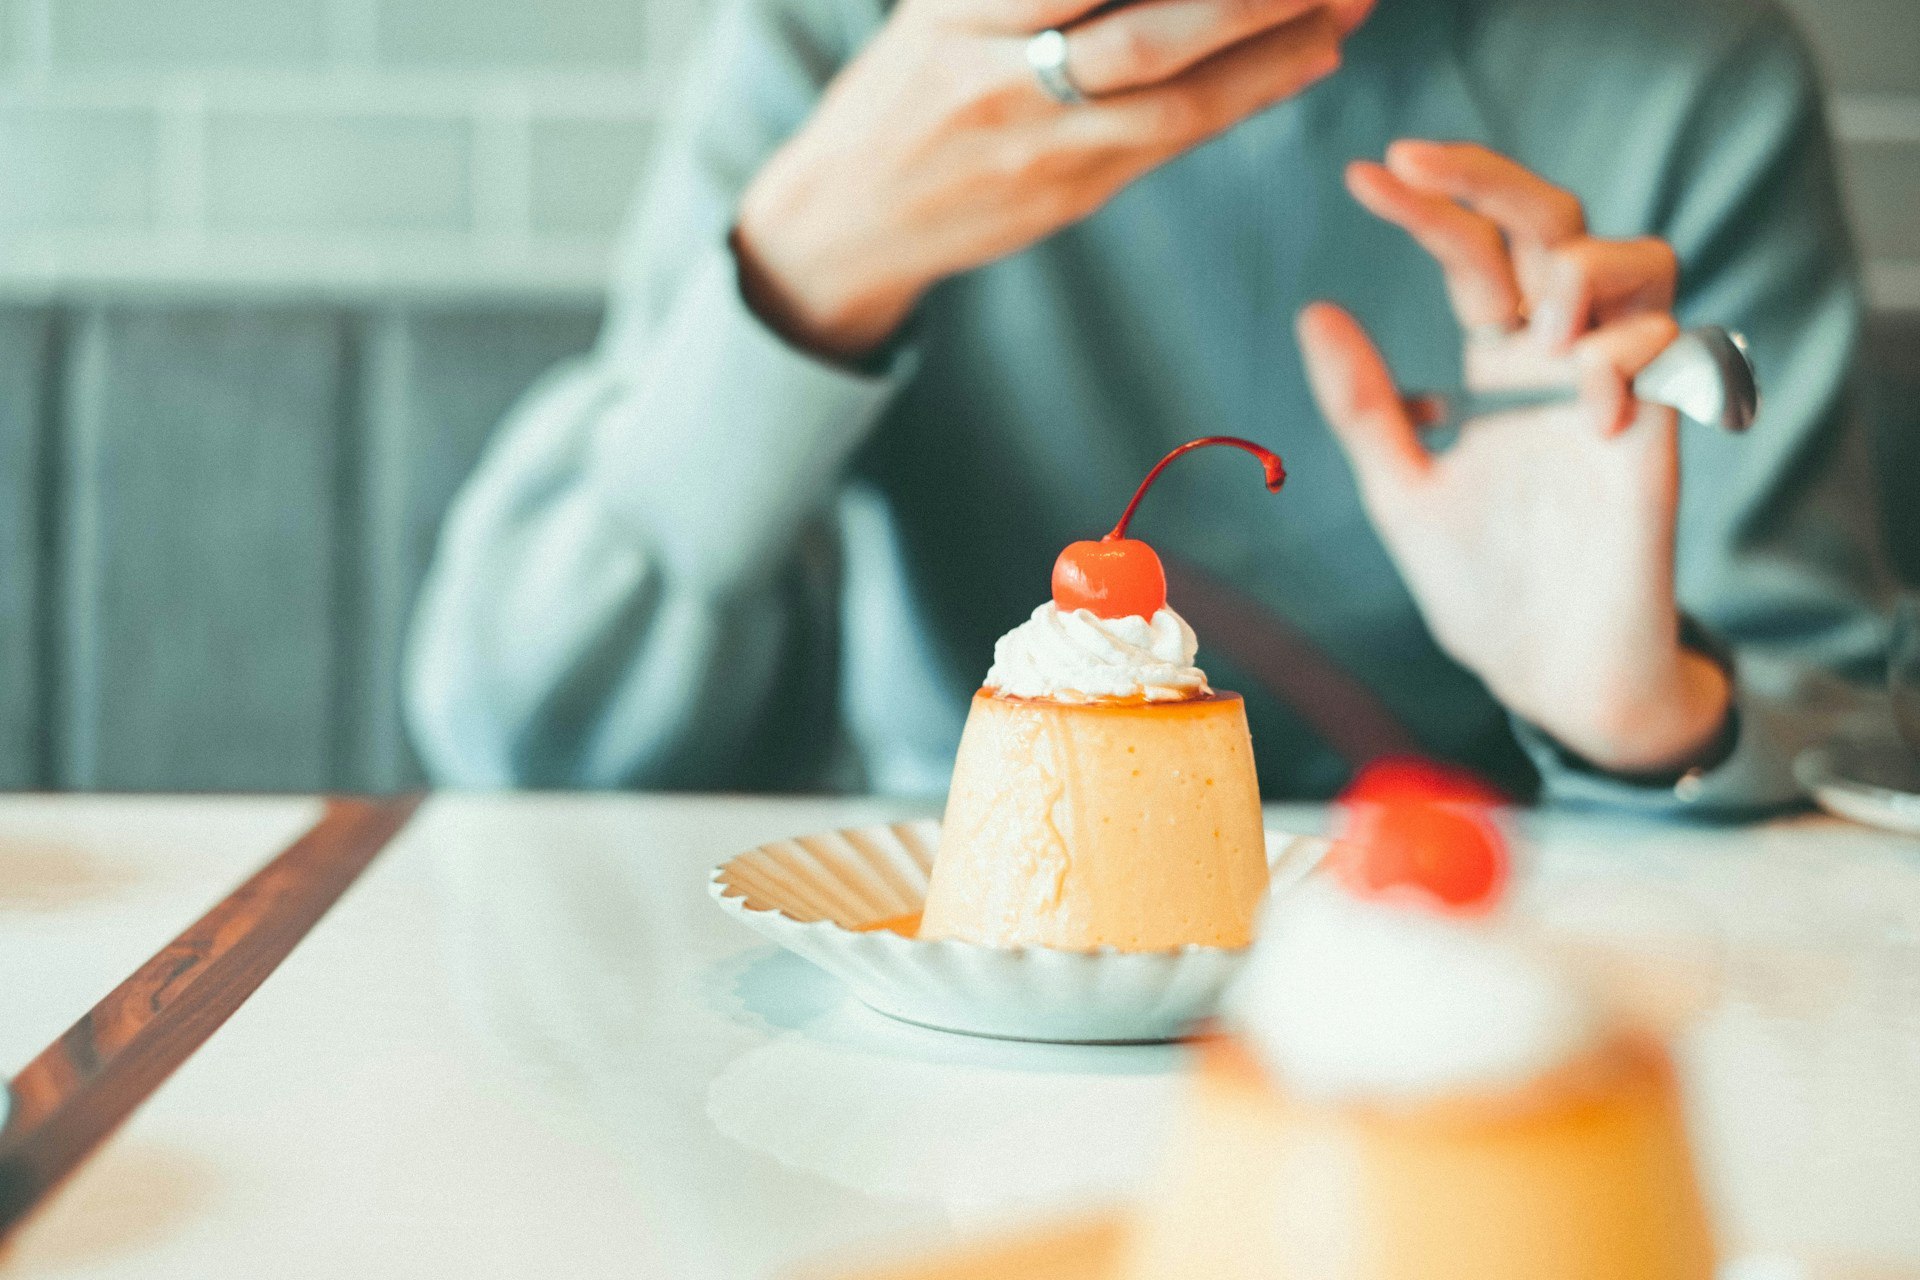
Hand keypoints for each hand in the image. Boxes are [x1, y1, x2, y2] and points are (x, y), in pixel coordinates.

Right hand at [736, 0, 1372, 358]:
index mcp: (956, 8)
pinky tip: (1304, 62)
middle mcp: (996, 73)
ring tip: (1347, 7)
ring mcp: (1035, 141)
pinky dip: (1244, 97)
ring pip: (1175, 92)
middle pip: (1149, 25)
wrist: (842, 219)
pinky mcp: (1067, 191)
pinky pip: (1171, 138)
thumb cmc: (898, 93)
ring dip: (1274, 47)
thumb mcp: (935, 10)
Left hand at [1298, 141, 1730, 775]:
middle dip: (1494, 179)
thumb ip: (1365, 405)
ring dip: (1582, 268)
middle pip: (1554, 224)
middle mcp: (1562, 362)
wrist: (1544, 674)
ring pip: (1639, 260)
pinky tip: (1591, 407)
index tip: (1362, 173)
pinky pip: (1673, 347)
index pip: (1474, 253)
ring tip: (1535, 325)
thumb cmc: (1480, 586)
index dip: (1426, 205)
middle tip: (1418, 165)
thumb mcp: (1400, 488)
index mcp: (1500, 363)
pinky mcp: (1660, 438)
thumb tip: (1314, 312)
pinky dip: (1628, 355)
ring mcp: (1617, 393)